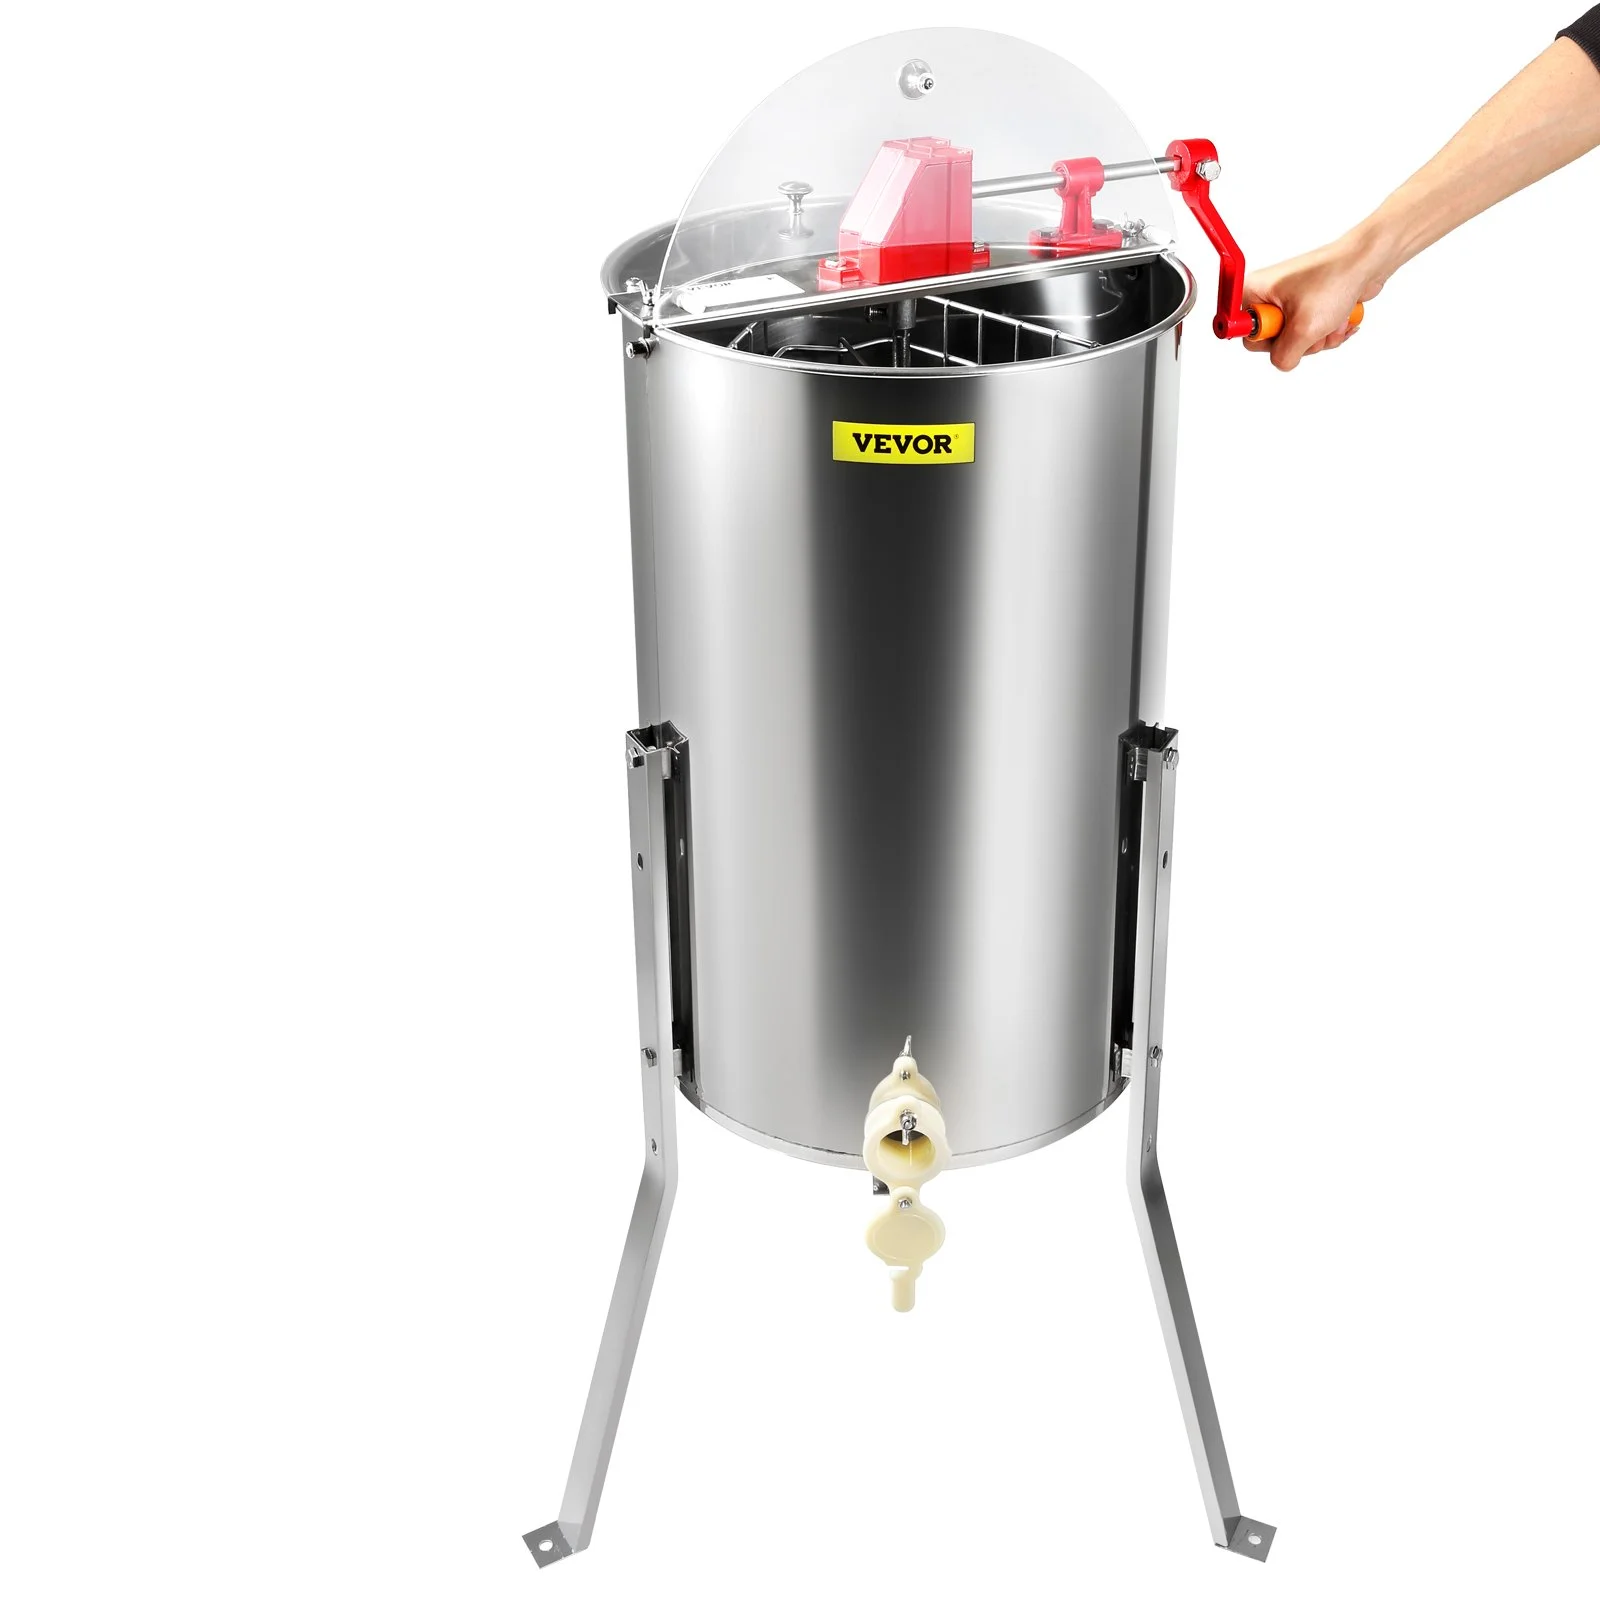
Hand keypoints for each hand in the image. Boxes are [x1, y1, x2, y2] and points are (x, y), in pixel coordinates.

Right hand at [1243, 232, 1392, 371]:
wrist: (1367, 261)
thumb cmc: (1335, 278)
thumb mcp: (1304, 328)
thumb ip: (1283, 356)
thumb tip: (1283, 362)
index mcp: (1253, 292)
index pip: (1244, 334)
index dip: (1266, 338)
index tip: (1283, 328)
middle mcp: (1268, 296)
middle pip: (1272, 342)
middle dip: (1300, 341)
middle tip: (1313, 325)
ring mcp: (1289, 302)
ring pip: (1295, 341)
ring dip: (1319, 337)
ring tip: (1332, 318)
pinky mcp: (1308, 306)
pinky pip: (1311, 334)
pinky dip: (1328, 331)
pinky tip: (1340, 318)